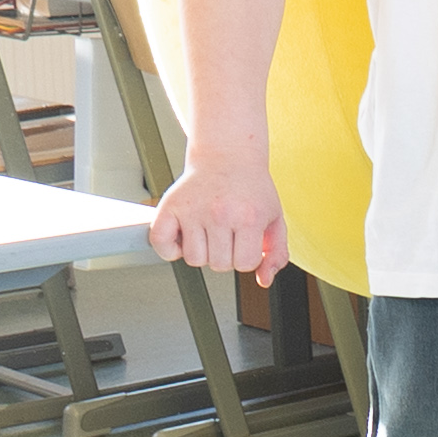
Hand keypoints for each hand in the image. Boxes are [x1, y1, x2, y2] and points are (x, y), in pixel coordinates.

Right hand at [148, 153, 284, 277]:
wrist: (228, 156)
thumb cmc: (251, 189)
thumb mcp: (274, 218)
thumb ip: (276, 253)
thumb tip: (264, 280)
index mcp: (248, 217)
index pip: (245, 264)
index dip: (247, 257)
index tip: (246, 241)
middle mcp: (219, 214)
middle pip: (219, 265)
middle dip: (226, 255)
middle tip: (227, 233)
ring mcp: (192, 211)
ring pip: (194, 260)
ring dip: (202, 252)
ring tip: (208, 232)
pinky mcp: (170, 206)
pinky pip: (161, 244)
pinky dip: (169, 249)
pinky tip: (183, 237)